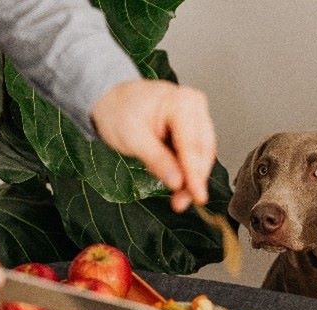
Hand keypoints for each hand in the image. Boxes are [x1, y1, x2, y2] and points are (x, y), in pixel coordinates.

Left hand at [91, 80, 216, 212]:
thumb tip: (177, 182)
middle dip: (194, 180)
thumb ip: (157, 159)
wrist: (113, 100)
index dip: (195, 175)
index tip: (198, 197)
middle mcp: (195, 107)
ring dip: (193, 180)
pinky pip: (197, 155)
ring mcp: (197, 117)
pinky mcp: (194, 130)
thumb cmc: (119, 111)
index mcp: (181, 102)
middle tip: (181, 202)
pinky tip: (178, 183)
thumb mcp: (132, 137)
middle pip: (203, 152)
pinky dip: (189, 173)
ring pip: (203, 156)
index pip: (193, 146)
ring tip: (178, 198)